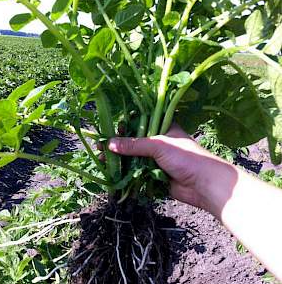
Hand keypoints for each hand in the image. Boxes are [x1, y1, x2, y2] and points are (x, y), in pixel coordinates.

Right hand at [108, 124, 237, 219]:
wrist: (205, 185)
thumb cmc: (186, 157)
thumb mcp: (159, 145)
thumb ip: (134, 145)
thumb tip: (110, 144)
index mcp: (162, 127)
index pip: (138, 123)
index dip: (123, 126)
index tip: (108, 130)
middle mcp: (159, 142)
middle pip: (134, 142)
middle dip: (118, 146)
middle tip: (101, 148)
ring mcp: (157, 159)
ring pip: (134, 158)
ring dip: (120, 161)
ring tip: (103, 162)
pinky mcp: (155, 175)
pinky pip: (137, 173)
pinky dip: (126, 174)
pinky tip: (114, 174)